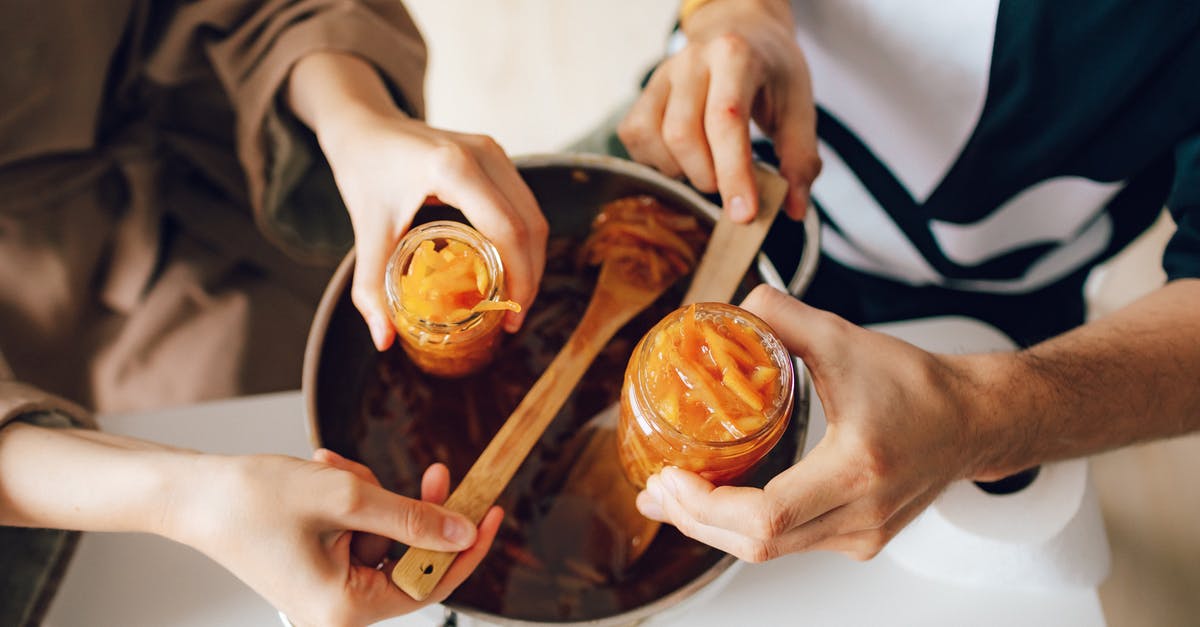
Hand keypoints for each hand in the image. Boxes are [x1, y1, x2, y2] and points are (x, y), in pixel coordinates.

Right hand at [164, 449, 501, 626]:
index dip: (466, 548)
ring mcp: (327, 592)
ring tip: (336, 468)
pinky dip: (352, 500)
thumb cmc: (252, 499)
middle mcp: (337, 611)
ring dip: (372, 496)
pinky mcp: (319, 571)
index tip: (493, 513)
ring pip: (385, 537)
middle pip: (410, 558)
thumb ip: (411, 517)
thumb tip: (462, 531)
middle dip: (413, 509)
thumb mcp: (346, 498)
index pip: (430, 584)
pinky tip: (327, 472)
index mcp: (344, 608)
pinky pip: (359, 533)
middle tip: (435, 470)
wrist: (192, 493)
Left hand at [323, 111, 547, 349]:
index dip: (519, 278)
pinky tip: (508, 268)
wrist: (364, 123)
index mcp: (453, 167)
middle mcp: (483, 154)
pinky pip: (523, 203)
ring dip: (531, 260)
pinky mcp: (496, 155)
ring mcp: (494, 152)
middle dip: (530, 277)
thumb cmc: (363, 169)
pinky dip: (523, 240)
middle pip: (530, 225)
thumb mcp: (366, 229)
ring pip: (533, 214)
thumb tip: (383, 339)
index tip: (510, 316)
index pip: (507, 230)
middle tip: (513, 317)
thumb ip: (372, 286)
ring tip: (514, 298)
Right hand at [619, 0, 818, 221]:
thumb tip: (793, 208)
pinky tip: (682, 159)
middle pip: (682, 136)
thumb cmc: (771, 74)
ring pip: (654, 140)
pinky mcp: (643, 93)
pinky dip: (657, 162)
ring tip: (707, 167)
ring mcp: (662, 76)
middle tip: (729, 184)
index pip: (726, 120)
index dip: (733, 172)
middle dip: (707, 177)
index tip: (744, 214)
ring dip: (681, 171)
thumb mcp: (799, 108)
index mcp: (735, 56)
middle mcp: (692, 61)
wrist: (741, 34)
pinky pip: (635, 138)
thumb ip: (799, 158)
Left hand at [635, 285, 997, 561]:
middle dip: (694, 519)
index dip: (706, 506)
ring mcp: (860, 535)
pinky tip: (717, 502)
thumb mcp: (845, 339)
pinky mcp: (858, 540)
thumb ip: (782, 316)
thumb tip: (732, 307)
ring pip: (769, 550)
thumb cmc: (920, 386)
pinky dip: (743, 527)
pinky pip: (787, 544)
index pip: (766, 515)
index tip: (669, 477)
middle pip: (757, 544)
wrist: (973, 421)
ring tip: (672, 496)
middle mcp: (861, 514)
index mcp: (857, 467)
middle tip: (654, 491)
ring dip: (713, 527)